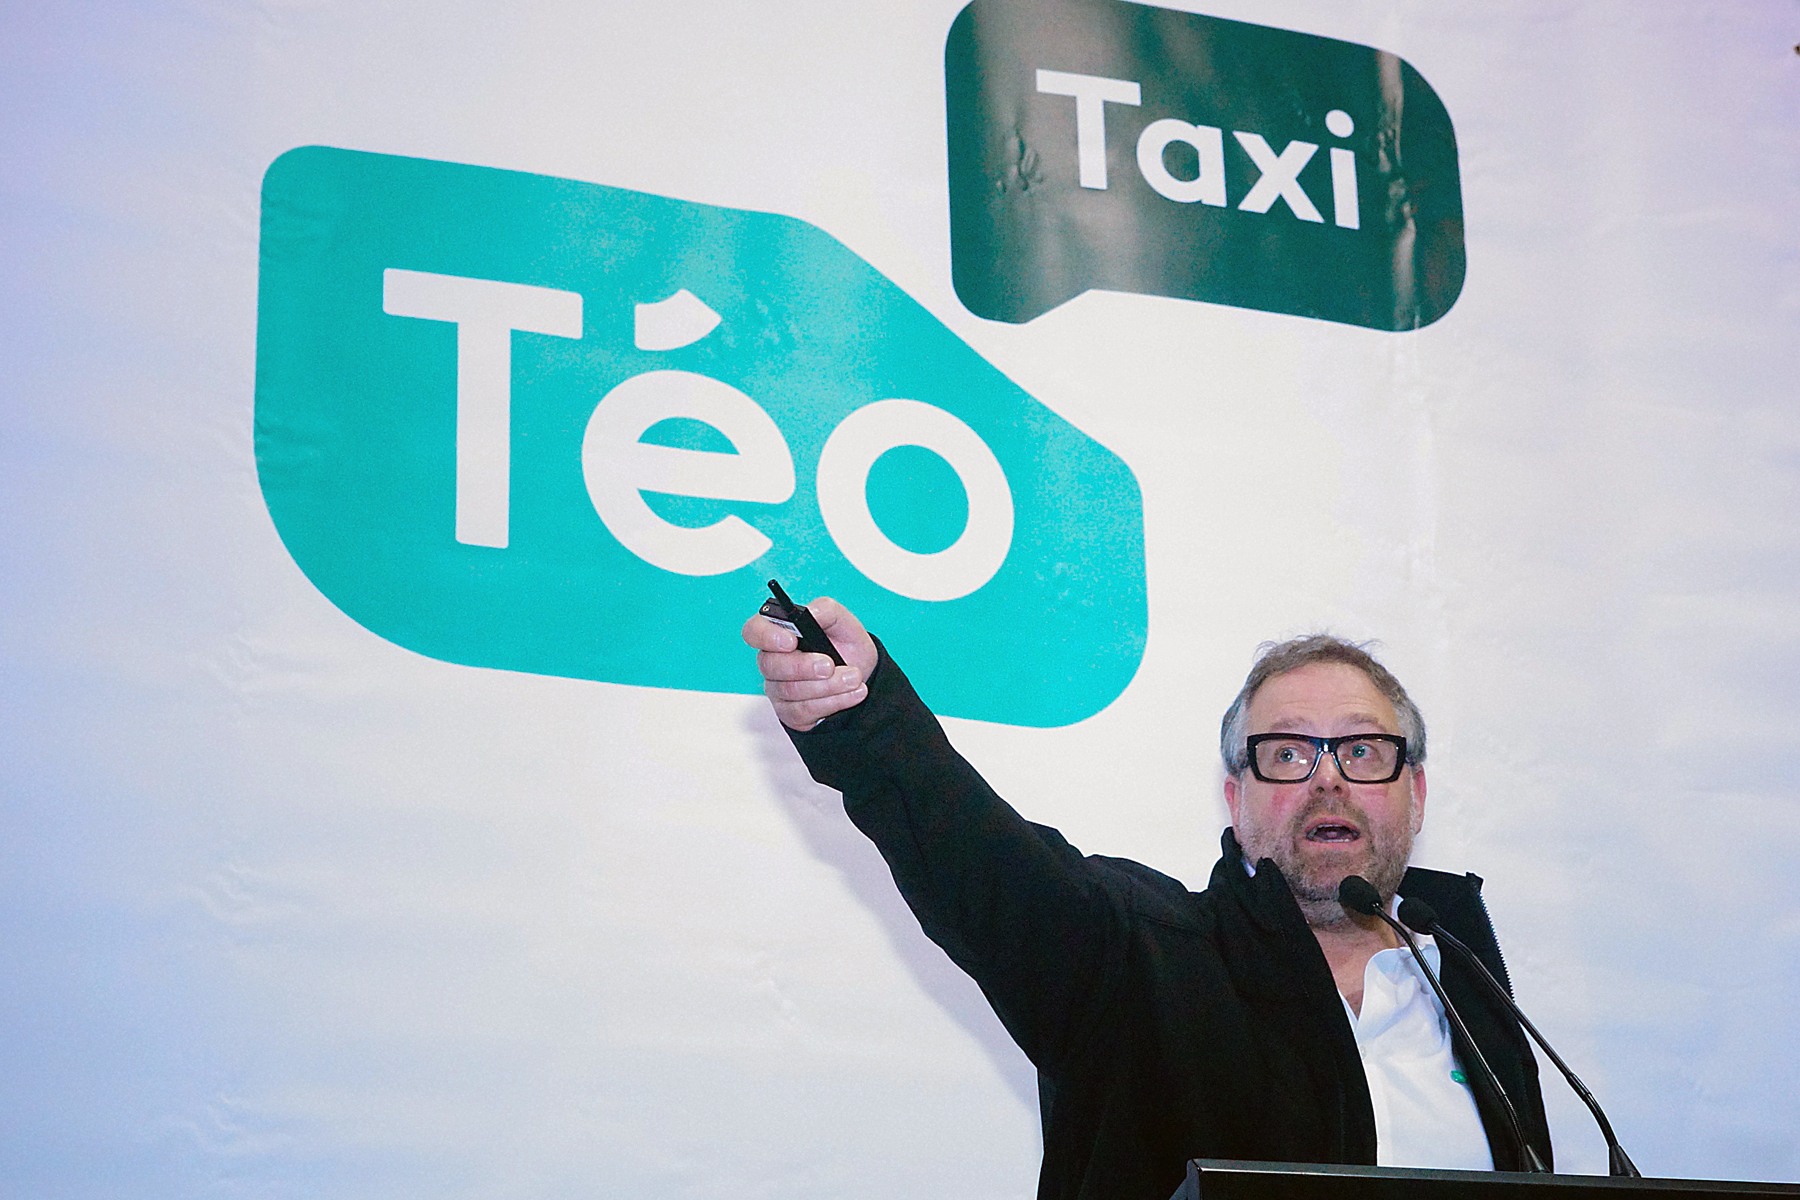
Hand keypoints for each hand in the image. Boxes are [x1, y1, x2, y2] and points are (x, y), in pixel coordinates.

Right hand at [741, 596, 877, 730]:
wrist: (862, 676)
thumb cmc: (846, 646)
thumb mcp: (844, 622)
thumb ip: (826, 610)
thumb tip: (811, 612)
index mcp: (779, 632)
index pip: (753, 631)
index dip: (766, 636)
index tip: (791, 641)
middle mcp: (773, 661)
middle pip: (771, 666)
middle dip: (804, 666)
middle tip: (831, 665)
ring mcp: (778, 688)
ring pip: (792, 691)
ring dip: (828, 685)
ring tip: (853, 678)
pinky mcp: (790, 712)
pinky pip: (804, 710)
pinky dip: (833, 701)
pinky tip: (852, 693)